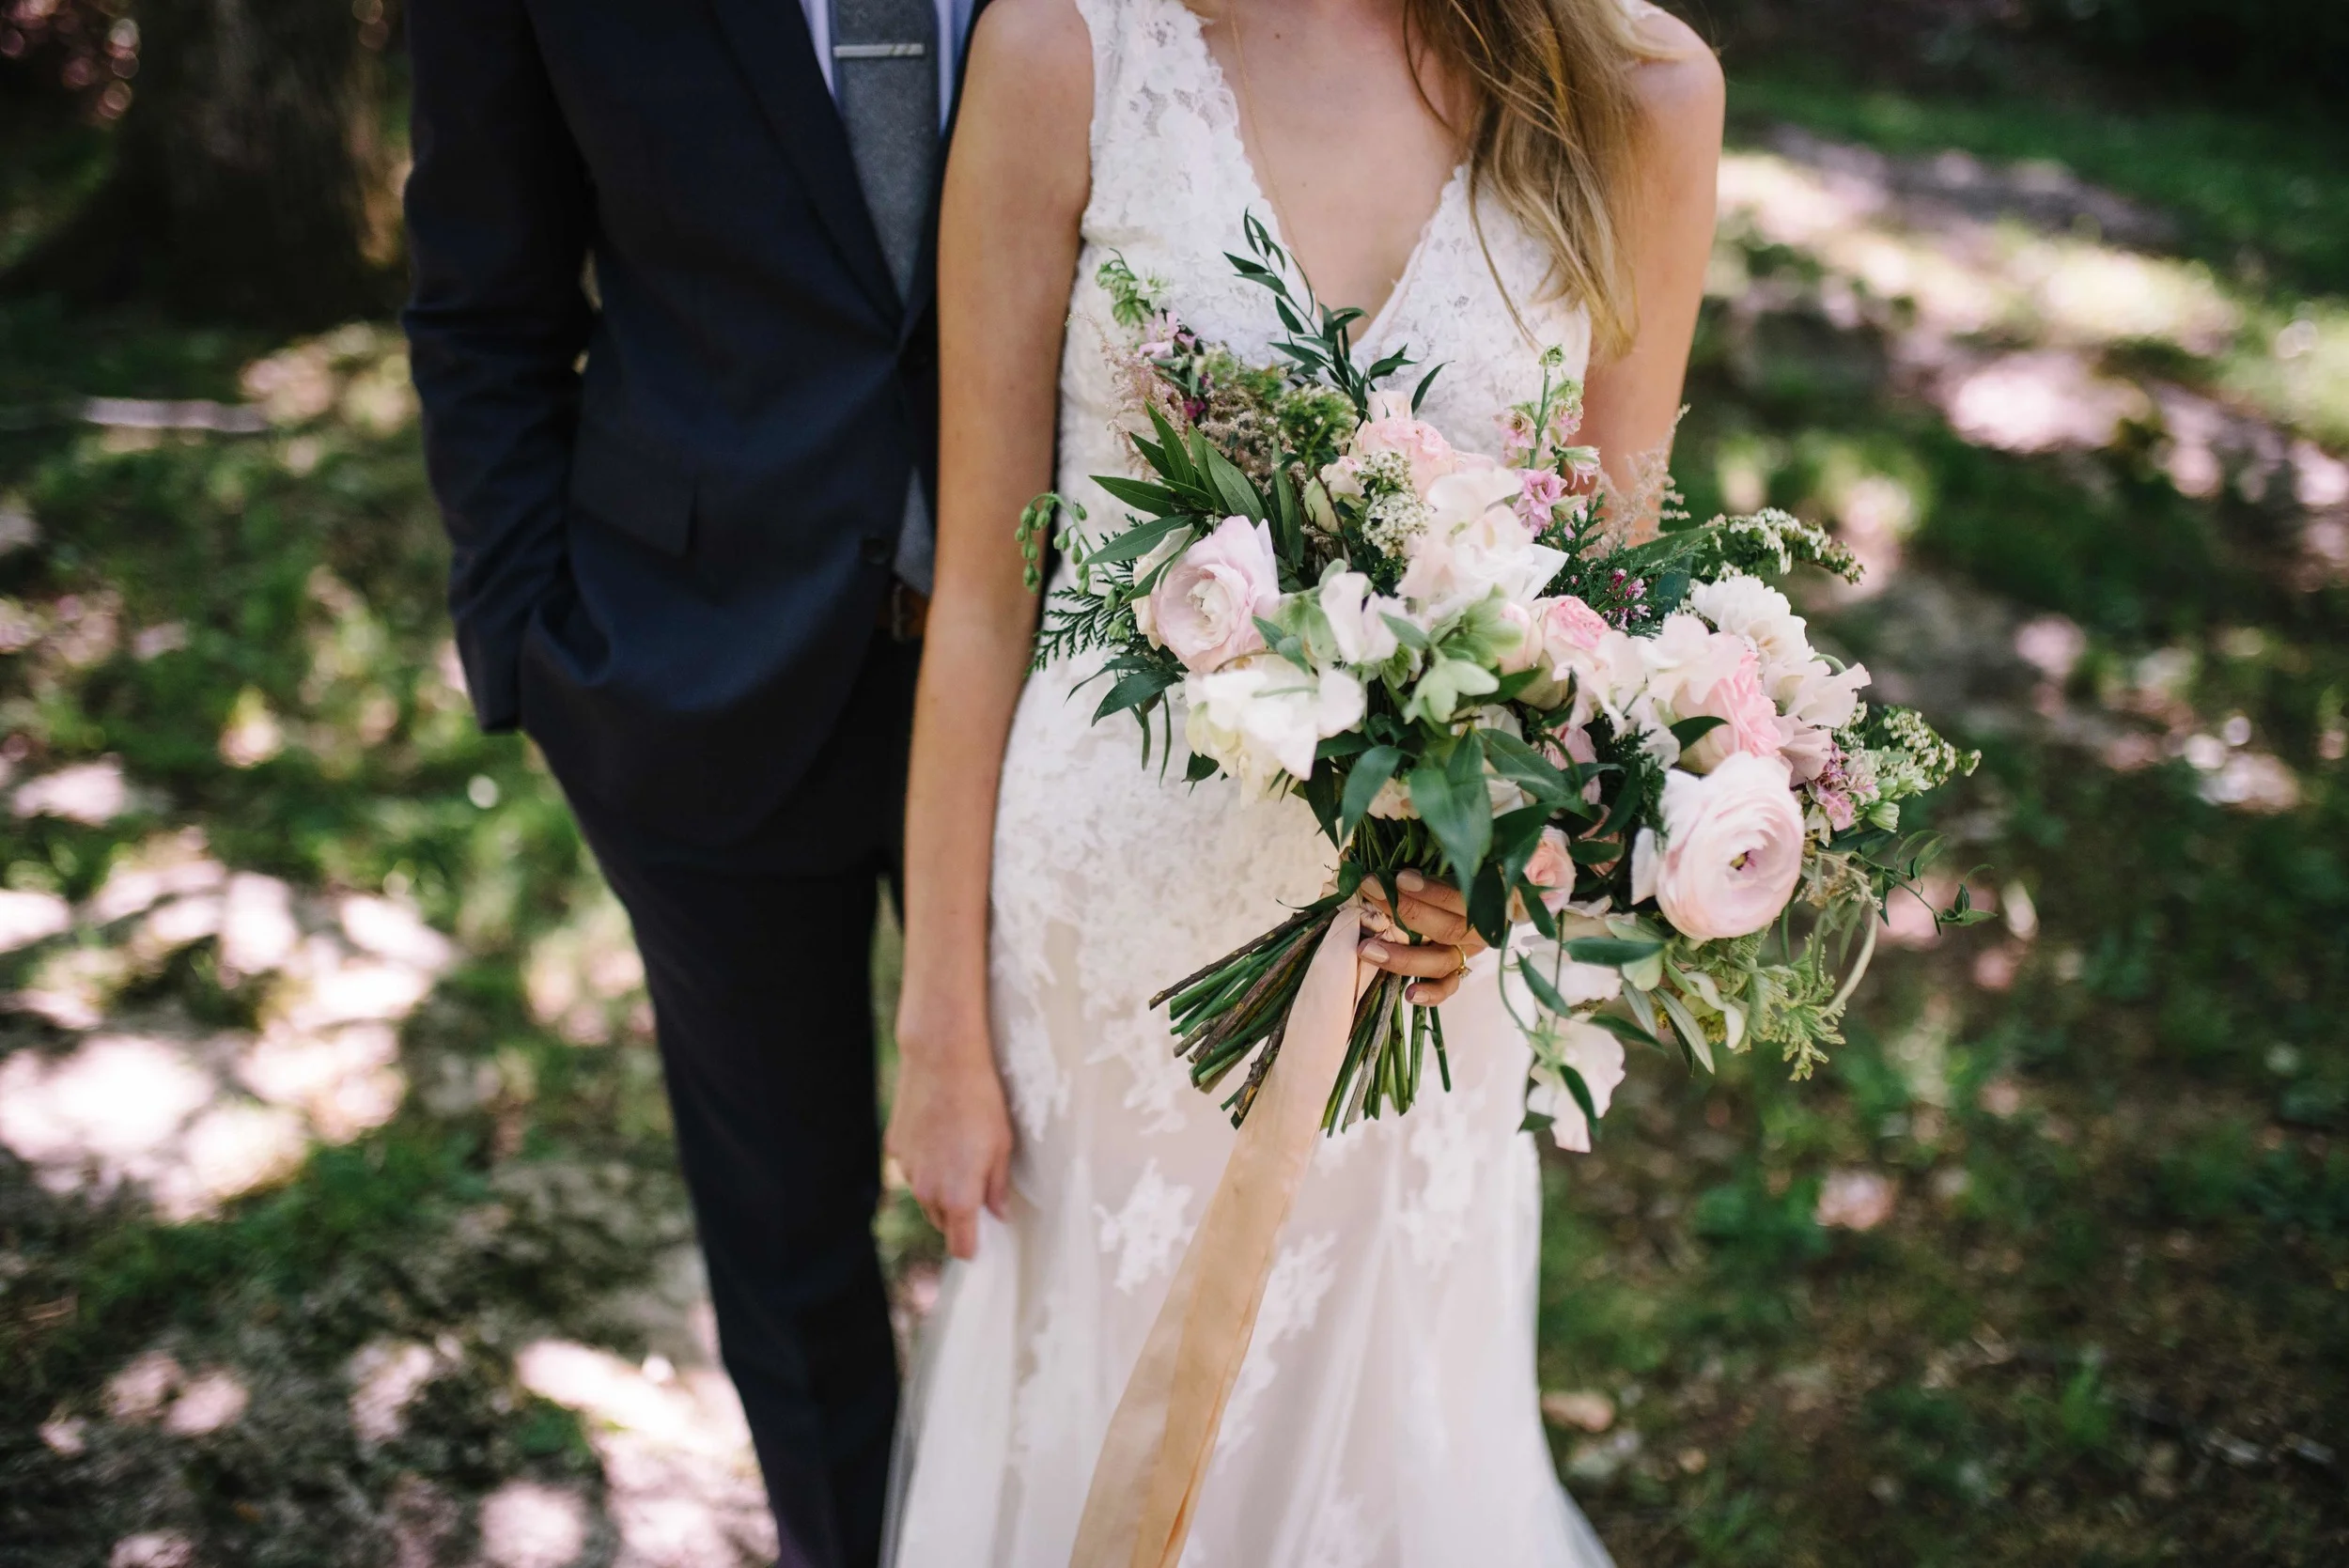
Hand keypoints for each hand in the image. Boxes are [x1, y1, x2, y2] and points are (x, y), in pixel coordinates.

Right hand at [884, 1028, 1012, 1260]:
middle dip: (958, 1214)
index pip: (961, 1247)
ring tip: (958, 1151)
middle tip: (977, 1183)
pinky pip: (911, 1168)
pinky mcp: (894, 1149)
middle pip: (942, 1222)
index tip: (983, 1238)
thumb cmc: (981, 1102)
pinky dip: (924, 1162)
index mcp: (959, 1197)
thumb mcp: (1002, 1146)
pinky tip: (938, 1133)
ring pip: (925, 1196)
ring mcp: (907, 1171)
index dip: (973, 1245)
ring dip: (940, 1187)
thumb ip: (997, 1187)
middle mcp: (928, 1192)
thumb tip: (998, 1212)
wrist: (942, 1061)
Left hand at [1359, 868, 1488, 1005]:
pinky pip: (1448, 986)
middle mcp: (1479, 930)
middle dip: (1405, 912)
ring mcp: (1468, 952)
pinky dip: (1431, 993)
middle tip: (1371, 893)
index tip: (1399, 879)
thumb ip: (1438, 861)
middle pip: (1445, 929)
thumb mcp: (1461, 862)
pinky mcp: (1459, 968)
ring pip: (1441, 962)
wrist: (1499, 898)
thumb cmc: (1469, 873)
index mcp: (1488, 900)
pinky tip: (1409, 995)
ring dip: (1404, 957)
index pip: (1460, 898)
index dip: (1431, 891)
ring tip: (1368, 949)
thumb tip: (1395, 861)